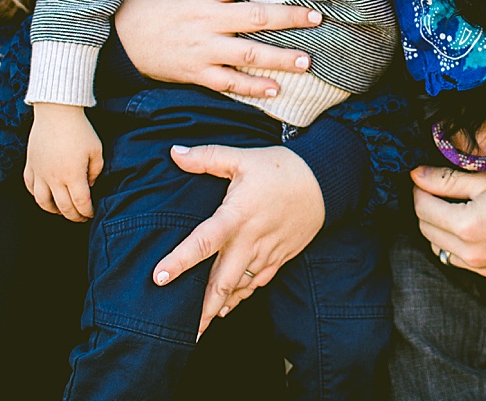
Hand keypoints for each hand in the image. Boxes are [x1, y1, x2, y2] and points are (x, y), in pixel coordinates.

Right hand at [23, 104, 103, 221]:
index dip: (87, 212)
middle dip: (74, 216)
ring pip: (42, 202)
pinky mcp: (30, 165)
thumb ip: (96, 171)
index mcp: (73, 175)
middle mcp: (54, 178)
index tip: (91, 213)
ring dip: (53, 210)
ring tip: (62, 210)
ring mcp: (40, 172)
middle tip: (81, 217)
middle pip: (63, 207)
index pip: (80, 203)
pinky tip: (45, 195)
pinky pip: (30, 187)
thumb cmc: (80, 129)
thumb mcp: (96, 150)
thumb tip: (90, 185)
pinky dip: (37, 195)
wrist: (57, 111)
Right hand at [115, 0, 322, 97]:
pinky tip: (274, 89)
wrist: (116, 39)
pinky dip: (251, 87)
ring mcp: (202, 48)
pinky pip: (228, 82)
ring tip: (306, 61)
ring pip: (248, 54)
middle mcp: (207, 19)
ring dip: (280, 58)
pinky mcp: (195, 72)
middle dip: (290, 18)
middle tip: (316, 18)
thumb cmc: (146, 1)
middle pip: (256, 18)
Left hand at [151, 143, 324, 336]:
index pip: (203, 242)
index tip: (159, 278)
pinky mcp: (279, 258)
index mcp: (237, 216)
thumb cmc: (282, 168)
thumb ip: (207, 157)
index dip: (180, 261)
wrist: (326, 181)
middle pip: (222, 282)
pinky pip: (257, 284)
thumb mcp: (243, 158)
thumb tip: (174, 152)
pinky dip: (240, 298)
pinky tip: (226, 308)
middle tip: (183, 332)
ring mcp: (267, 253)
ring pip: (239, 288)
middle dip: (202, 309)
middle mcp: (250, 240)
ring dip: (219, 308)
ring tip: (199, 330)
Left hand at [411, 165, 485, 278]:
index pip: (422, 208)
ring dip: (437, 227)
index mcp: (467, 226)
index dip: (419, 189)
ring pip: (437, 247)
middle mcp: (470, 253)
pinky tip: (467, 227)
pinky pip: (457, 259)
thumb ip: (448, 179)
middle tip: (435, 189)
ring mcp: (480, 267)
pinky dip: (453, 243)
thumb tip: (416, 174)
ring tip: (453, 207)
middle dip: (425, 207)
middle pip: (425, 229)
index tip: (423, 177)